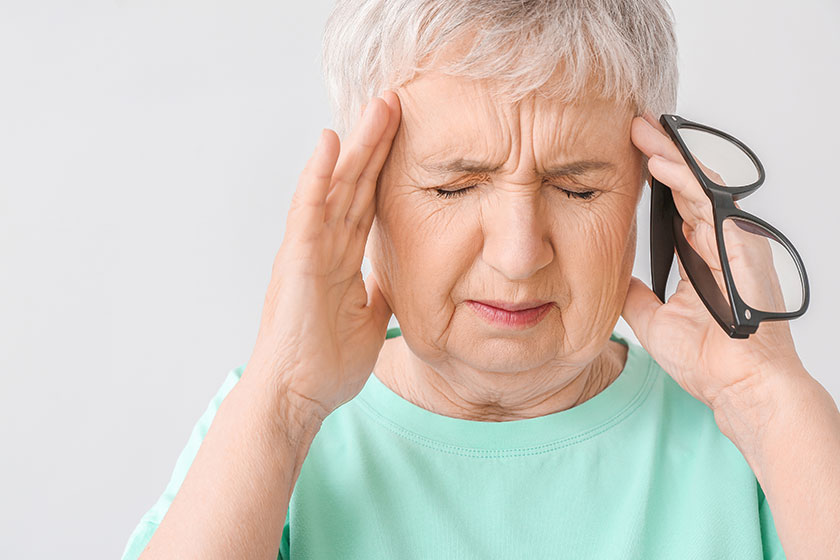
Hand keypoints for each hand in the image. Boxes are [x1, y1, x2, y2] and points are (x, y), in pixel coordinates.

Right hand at [244, 91, 401, 418]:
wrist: (295, 398)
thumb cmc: (325, 364)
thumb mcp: (368, 318)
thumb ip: (379, 289)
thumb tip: (396, 275)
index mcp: (341, 259)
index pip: (367, 203)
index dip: (385, 169)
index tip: (407, 136)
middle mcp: (324, 247)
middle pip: (354, 185)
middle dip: (376, 143)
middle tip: (396, 102)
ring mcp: (308, 252)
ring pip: (335, 187)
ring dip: (356, 146)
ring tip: (377, 107)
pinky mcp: (297, 264)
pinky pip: (309, 213)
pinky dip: (318, 177)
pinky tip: (330, 144)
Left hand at [622, 112, 805, 411]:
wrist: (738, 385)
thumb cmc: (708, 359)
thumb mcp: (653, 319)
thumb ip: (635, 294)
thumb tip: (611, 276)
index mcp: (702, 255)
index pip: (675, 204)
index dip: (654, 178)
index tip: (627, 156)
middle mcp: (719, 242)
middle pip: (687, 186)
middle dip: (660, 153)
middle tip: (633, 128)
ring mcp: (733, 241)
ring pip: (699, 185)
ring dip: (669, 156)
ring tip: (641, 131)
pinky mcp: (742, 245)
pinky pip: (710, 203)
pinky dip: (686, 179)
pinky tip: (661, 162)